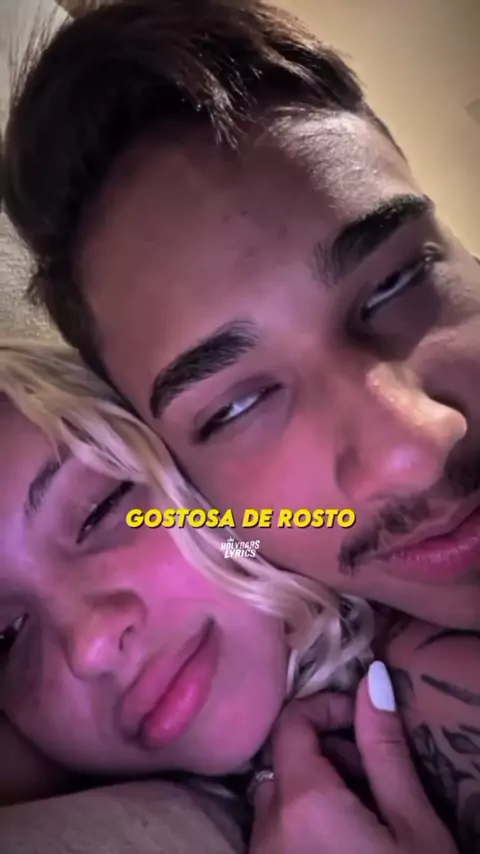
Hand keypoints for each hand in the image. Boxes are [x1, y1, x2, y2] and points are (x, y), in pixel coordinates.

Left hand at [250, 661, 457, 853]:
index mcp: (302, 803)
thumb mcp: (414, 825)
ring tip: (364, 813)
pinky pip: (275, 831)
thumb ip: (385, 749)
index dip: (327, 707)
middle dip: (327, 754)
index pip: (291, 721)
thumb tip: (372, 678)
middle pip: (284, 760)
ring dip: (316, 789)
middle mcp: (266, 828)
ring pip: (278, 797)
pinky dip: (303, 822)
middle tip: (374, 776)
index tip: (362, 717)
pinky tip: (343, 841)